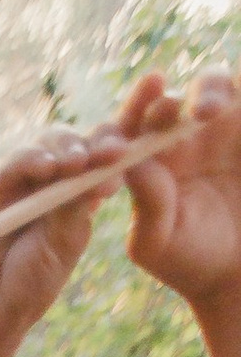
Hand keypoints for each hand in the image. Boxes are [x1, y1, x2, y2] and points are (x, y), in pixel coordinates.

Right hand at [0, 127, 118, 356]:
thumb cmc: (30, 284)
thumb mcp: (65, 241)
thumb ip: (78, 202)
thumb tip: (104, 165)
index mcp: (80, 197)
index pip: (103, 159)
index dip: (120, 148)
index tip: (133, 153)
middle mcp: (52, 183)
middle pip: (79, 143)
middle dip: (98, 141)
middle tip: (113, 152)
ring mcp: (22, 182)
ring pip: (49, 143)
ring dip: (67, 147)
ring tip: (78, 163)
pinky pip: (15, 161)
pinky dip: (32, 157)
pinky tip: (47, 166)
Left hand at [119, 67, 240, 314]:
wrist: (238, 272)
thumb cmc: (191, 260)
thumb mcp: (158, 242)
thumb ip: (146, 205)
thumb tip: (129, 162)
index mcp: (147, 158)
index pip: (130, 125)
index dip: (126, 115)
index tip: (126, 126)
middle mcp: (181, 134)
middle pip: (172, 99)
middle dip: (169, 101)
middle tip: (173, 114)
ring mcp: (221, 124)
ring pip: (214, 85)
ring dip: (211, 89)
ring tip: (209, 112)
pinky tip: (237, 104)